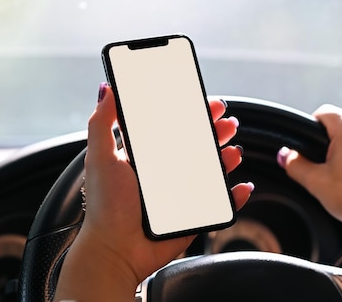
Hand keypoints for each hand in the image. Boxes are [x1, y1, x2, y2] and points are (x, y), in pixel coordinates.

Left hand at [54, 84, 252, 301]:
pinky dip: (234, 195)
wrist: (116, 252)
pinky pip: (219, 203)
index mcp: (144, 157)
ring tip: (233, 150)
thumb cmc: (105, 207)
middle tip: (227, 121)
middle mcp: (163, 173)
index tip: (205, 102)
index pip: (171, 128)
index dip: (190, 114)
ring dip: (226, 157)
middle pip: (196, 146)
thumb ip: (101, 123)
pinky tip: (241, 186)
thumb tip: (107, 89)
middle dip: (214, 131)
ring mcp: (179, 194)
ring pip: (210, 170)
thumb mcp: (100, 158)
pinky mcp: (191, 216)